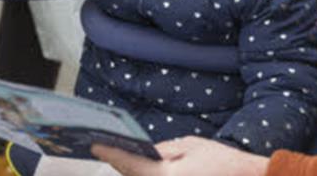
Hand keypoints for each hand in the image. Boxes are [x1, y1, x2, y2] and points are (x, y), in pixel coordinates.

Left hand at [91, 136, 268, 175]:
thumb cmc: (222, 163)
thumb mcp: (191, 146)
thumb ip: (164, 150)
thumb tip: (143, 152)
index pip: (130, 163)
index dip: (110, 153)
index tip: (94, 144)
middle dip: (118, 163)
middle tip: (99, 147)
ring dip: (130, 171)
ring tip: (115, 155)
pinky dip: (143, 175)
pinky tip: (137, 167)